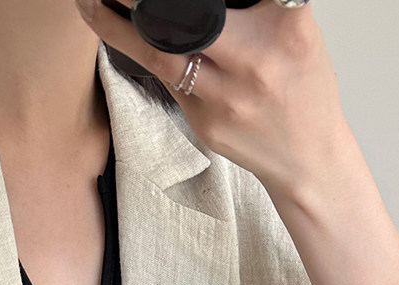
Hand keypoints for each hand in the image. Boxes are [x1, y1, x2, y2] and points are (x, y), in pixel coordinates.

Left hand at [74, 0, 353, 199]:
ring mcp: (227, 96)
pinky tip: (116, 32)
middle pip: (188, 17)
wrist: (308, 156)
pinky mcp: (206, 122)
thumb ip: (256, 5)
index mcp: (287, 25)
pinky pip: (164, 80)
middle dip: (140, 0)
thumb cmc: (301, 86)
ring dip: (118, 25)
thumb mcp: (296, 30)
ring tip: (91, 1)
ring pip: (161, 52)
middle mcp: (256, 60)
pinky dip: (137, 53)